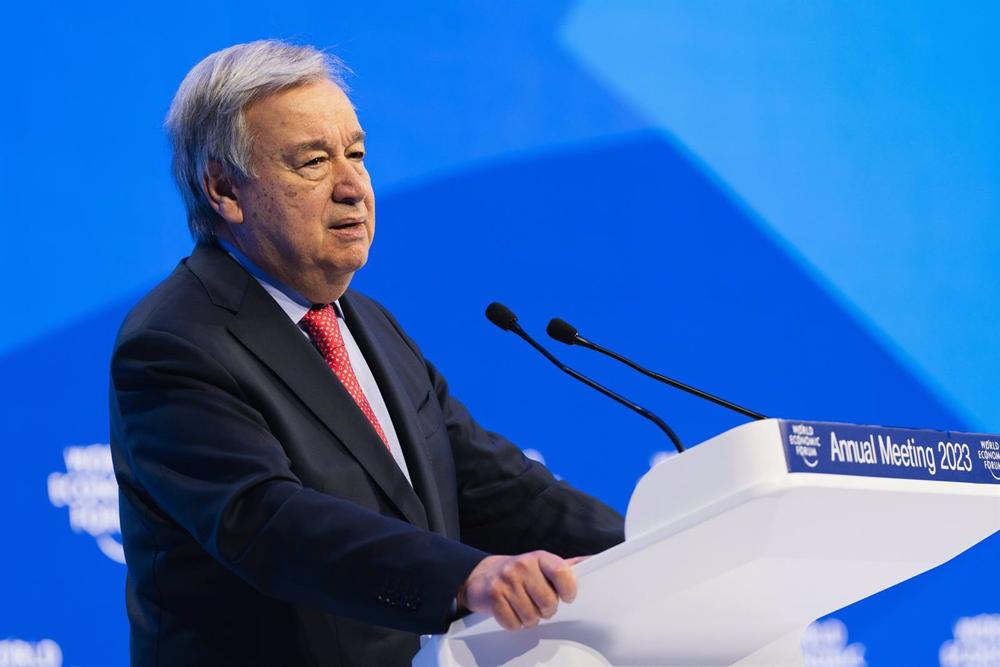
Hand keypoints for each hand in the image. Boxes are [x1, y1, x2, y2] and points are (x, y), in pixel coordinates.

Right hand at [457, 551, 586, 629]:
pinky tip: (511, 611)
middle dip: (547, 609)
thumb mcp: (541, 565)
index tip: (567, 596)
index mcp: (538, 557)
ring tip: (524, 607)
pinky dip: (514, 624)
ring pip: (531, 616)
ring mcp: (506, 581)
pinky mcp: (493, 598)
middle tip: (539, 603)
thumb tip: (591, 561)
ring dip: (530, 619)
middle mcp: (522, 566)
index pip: (562, 572)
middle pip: (548, 602)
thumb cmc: (518, 573)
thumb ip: (565, 566)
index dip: (569, 589)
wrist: (482, 575)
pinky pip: (513, 624)